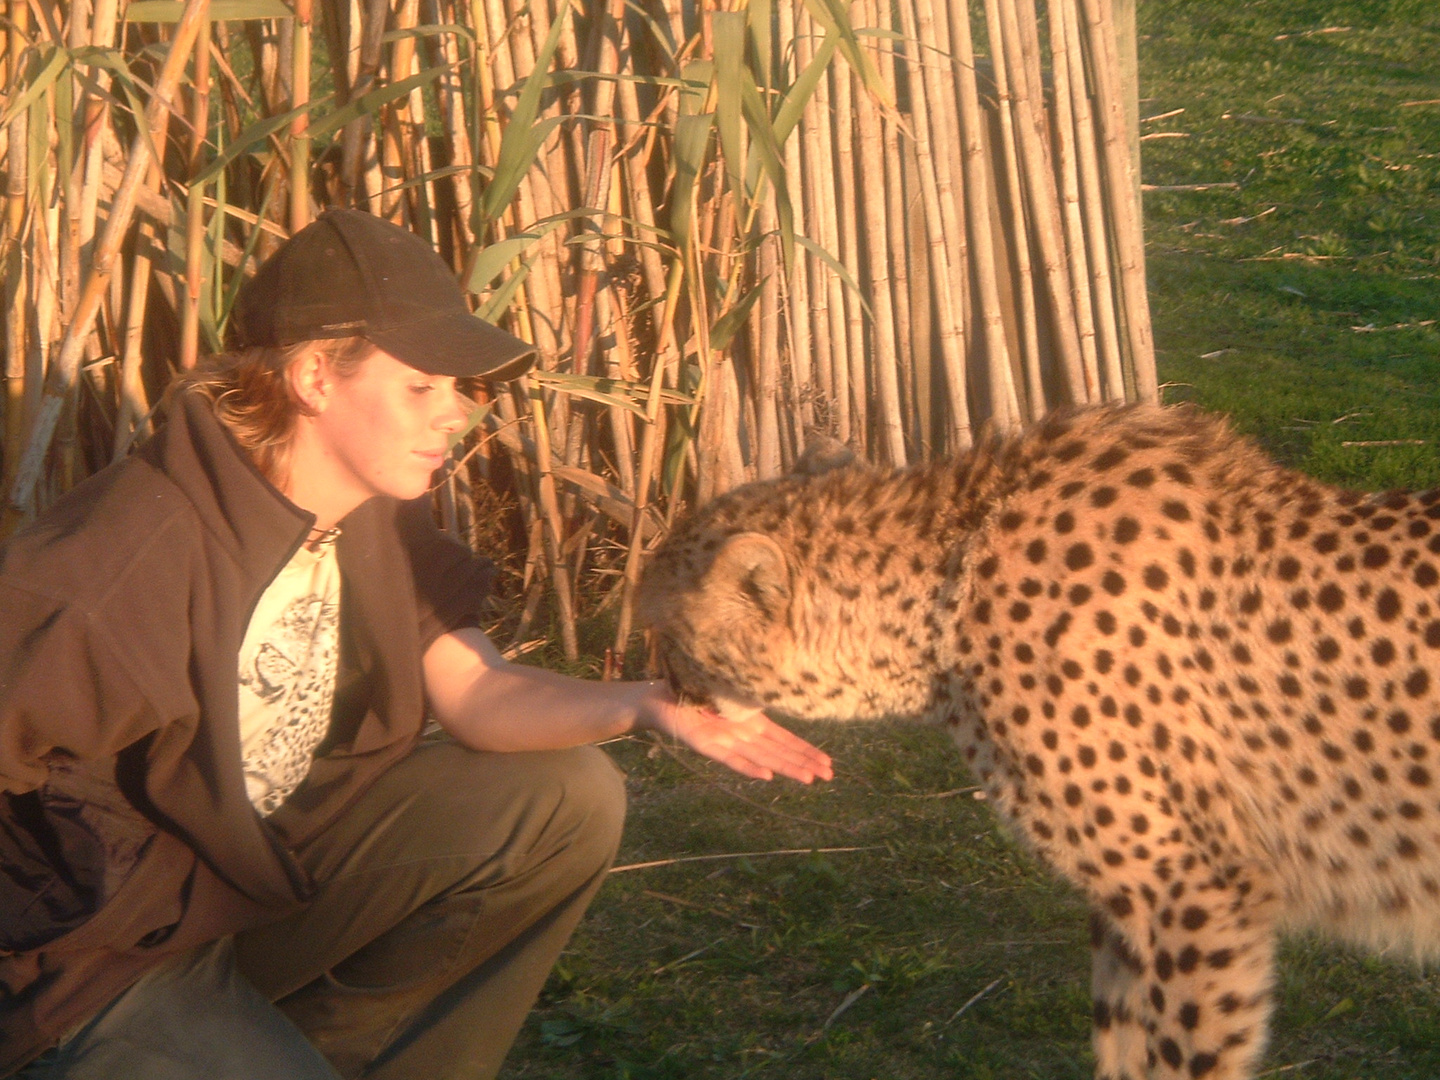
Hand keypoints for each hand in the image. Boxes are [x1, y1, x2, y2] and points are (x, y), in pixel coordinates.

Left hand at [636, 685, 832, 783]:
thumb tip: (776, 682)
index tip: (827, 762)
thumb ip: (747, 696)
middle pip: (779, 751)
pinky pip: (729, 758)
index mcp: (749, 721)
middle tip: (829, 776)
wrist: (656, 698)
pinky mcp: (705, 744)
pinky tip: (766, 775)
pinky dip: (748, 767)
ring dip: (785, 768)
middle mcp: (741, 734)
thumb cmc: (692, 691)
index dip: (805, 750)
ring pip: (761, 757)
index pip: (783, 739)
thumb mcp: (727, 689)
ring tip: (809, 779)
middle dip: (804, 763)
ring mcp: (725, 741)